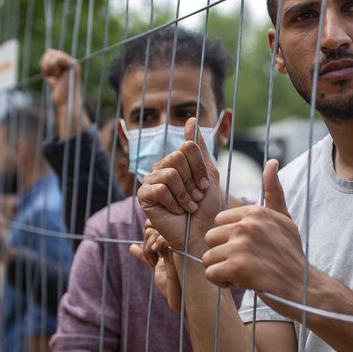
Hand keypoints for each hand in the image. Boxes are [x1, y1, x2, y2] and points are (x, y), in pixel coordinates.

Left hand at [40, 48, 89, 138]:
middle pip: (50, 53)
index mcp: (69, 63)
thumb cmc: (59, 93)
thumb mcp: (52, 76)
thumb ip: (50, 64)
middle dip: (45, 65)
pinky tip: (56, 77)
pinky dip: (51, 68)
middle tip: (52, 77)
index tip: (50, 76)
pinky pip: (56, 59)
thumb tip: (49, 50)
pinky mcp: (72, 66)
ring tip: (54, 77)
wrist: (67, 103)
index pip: (50, 54)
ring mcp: (73, 63)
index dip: (45, 64)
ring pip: (51, 55)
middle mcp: (72, 61)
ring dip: (47, 68)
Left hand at [130, 221, 183, 313]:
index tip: (150, 251)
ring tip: (153, 263)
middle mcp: (177, 240)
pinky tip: (156, 263)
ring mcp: (178, 245)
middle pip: (153, 225)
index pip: (154, 224)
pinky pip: (160, 240)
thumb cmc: (171, 286)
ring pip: (154, 232)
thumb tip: (132, 246)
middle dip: (146, 240)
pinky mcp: (178, 251)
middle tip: (151, 258)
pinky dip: (150, 250)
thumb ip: (145, 256)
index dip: (147, 234)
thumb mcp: (155, 268)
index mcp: (172, 242)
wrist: (182, 301)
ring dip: (147, 249)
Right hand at [137, 119, 221, 250]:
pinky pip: (159, 188)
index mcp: (176, 161)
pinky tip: (175, 211)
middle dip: (192, 182)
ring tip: (188, 206)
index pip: (187, 147)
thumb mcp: (209, 175)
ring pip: (170, 173)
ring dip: (184, 194)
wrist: (200, 233)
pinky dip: (173, 202)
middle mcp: (161, 168)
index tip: (205, 186)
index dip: (200, 168)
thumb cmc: (206, 208)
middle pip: (178, 157)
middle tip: (196, 198)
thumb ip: (199, 148)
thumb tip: (190, 118)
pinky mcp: (143, 196)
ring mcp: (151, 181)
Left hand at [201, 160, 303, 299]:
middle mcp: (247, 224)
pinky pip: (210, 273)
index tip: (247, 248)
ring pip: (208, 257)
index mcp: (255, 211)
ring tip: (242, 273)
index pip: (219, 222)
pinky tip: (241, 282)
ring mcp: (242, 245)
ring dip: (221, 269)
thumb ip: (274, 191)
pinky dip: (222, 282)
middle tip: (243, 262)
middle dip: (222, 253)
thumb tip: (272, 162)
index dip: (229, 238)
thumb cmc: (290, 254)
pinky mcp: (237, 267)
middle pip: (210, 238)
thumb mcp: (284, 219)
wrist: (303, 287)